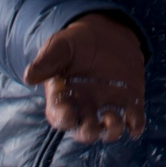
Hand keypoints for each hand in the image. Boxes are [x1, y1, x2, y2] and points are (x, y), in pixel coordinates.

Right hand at [22, 12, 145, 143]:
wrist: (105, 34)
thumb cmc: (75, 44)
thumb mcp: (60, 46)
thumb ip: (47, 61)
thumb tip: (29, 76)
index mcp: (64, 99)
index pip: (60, 116)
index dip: (63, 119)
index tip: (68, 115)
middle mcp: (85, 108)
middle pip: (84, 130)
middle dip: (88, 132)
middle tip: (92, 125)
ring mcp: (108, 107)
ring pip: (109, 130)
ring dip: (112, 130)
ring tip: (112, 118)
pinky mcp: (130, 102)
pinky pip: (134, 120)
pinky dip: (136, 125)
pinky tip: (135, 123)